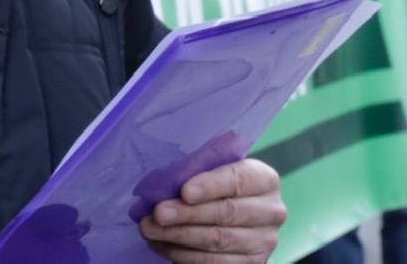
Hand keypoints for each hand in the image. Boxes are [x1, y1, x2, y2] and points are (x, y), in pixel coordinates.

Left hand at [138, 158, 284, 261]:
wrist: (230, 208)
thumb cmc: (212, 181)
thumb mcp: (210, 167)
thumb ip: (196, 168)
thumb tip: (165, 182)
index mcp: (264, 179)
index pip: (238, 180)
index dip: (211, 186)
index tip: (184, 192)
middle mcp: (271, 211)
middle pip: (227, 213)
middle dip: (188, 214)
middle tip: (158, 214)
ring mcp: (264, 240)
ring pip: (219, 240)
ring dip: (180, 236)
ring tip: (150, 230)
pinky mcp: (253, 263)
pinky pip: (216, 262)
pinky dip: (184, 255)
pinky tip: (162, 245)